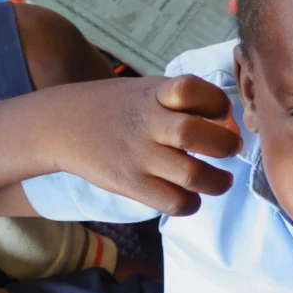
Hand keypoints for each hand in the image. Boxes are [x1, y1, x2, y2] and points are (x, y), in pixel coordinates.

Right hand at [58, 75, 242, 216]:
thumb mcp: (148, 90)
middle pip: (195, 134)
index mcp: (155, 94)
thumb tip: (229, 125)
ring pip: (191, 175)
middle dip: (225, 145)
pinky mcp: (130, 183)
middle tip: (230, 149)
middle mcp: (147, 123)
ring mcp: (138, 155)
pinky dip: (191, 203)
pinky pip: (173, 202)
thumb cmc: (119, 108)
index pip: (192, 89)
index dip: (216, 102)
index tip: (220, 114)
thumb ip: (184, 101)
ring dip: (217, 182)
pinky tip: (191, 195)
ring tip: (221, 180)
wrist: (62, 125)